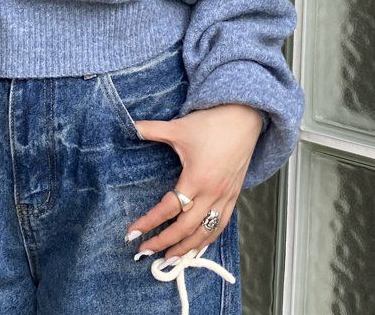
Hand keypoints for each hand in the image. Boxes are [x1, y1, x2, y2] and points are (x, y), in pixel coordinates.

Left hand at [125, 103, 262, 259]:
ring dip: (186, 248)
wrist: (244, 117)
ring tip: (169, 258)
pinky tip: (197, 245)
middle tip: (145, 251)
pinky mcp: (234, 195)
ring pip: (206, 232)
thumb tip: (130, 127)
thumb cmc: (213, 122)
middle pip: (186, 228)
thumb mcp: (179, 127)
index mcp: (197, 178)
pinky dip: (208, 239)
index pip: (169, 208)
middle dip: (164, 242)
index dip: (149, 222)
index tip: (132, 233)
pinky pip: (221, 225)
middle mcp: (212, 192)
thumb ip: (153, 130)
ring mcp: (225, 196)